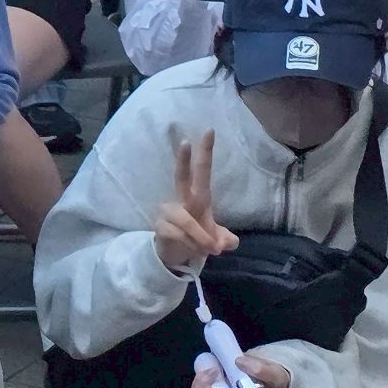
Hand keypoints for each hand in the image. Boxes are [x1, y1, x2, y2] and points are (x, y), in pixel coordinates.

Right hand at [154, 130, 239, 273]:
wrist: (174, 256)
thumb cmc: (196, 239)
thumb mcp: (216, 240)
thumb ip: (226, 239)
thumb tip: (227, 242)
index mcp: (197, 197)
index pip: (202, 171)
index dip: (205, 152)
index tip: (210, 131)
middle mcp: (180, 199)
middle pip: (182, 177)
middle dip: (184, 160)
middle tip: (185, 141)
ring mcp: (168, 212)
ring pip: (188, 222)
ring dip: (202, 238)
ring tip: (211, 250)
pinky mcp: (160, 226)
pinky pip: (181, 236)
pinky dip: (193, 246)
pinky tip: (194, 250)